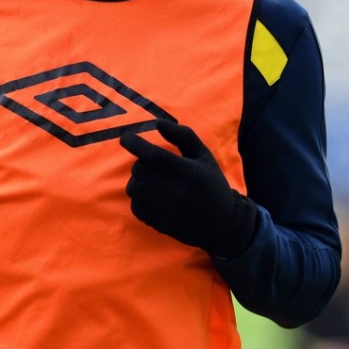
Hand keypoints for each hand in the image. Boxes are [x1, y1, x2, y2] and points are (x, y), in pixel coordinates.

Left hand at [120, 120, 257, 258]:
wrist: (223, 225)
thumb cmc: (212, 184)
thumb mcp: (204, 156)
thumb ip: (182, 136)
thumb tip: (158, 122)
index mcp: (189, 172)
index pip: (154, 156)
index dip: (135, 144)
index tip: (125, 137)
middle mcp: (176, 192)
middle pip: (139, 170)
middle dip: (141, 163)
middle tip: (153, 166)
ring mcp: (166, 210)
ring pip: (133, 188)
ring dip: (139, 181)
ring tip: (154, 182)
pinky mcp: (159, 224)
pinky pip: (135, 206)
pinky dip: (140, 199)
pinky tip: (155, 198)